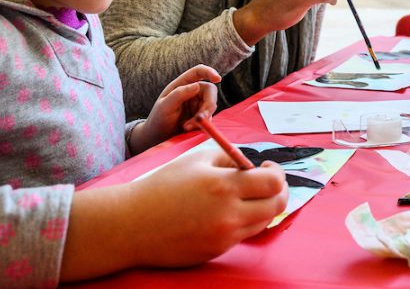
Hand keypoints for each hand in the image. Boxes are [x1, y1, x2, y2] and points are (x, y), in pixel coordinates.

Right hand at [62, 152, 288, 280]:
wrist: (131, 225)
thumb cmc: (162, 187)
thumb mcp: (196, 160)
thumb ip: (228, 157)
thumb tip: (251, 162)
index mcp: (224, 186)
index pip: (273, 183)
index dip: (277, 173)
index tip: (266, 167)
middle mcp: (229, 215)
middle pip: (277, 206)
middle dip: (278, 191)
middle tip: (266, 182)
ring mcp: (224, 238)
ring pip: (263, 222)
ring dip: (262, 207)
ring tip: (245, 196)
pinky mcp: (216, 252)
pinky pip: (243, 236)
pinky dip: (243, 222)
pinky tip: (227, 212)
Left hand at [131, 65, 220, 153]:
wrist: (158, 138)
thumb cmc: (158, 119)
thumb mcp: (165, 106)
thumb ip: (179, 94)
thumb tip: (197, 85)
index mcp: (182, 84)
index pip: (199, 71)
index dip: (210, 72)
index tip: (218, 79)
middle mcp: (192, 92)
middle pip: (210, 91)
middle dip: (209, 104)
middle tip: (202, 118)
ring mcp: (198, 104)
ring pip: (211, 106)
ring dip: (203, 117)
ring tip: (187, 127)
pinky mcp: (201, 116)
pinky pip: (209, 118)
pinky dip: (202, 124)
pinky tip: (189, 129)